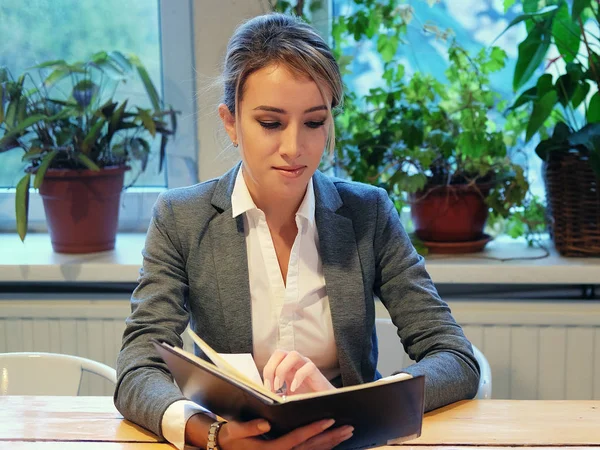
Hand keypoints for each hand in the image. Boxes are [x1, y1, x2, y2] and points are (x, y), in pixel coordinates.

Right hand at [218, 418, 353, 449]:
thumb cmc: (232, 439)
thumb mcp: (235, 432)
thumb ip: (249, 428)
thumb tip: (265, 423)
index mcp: (272, 449)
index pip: (298, 438)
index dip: (314, 429)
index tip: (329, 419)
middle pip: (312, 448)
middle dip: (331, 437)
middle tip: (348, 427)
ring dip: (331, 443)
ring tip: (347, 433)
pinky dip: (323, 449)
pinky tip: (333, 442)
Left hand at [263, 350, 334, 394]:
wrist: (324, 403)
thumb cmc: (304, 398)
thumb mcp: (285, 396)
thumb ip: (275, 394)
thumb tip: (262, 397)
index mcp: (286, 366)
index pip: (273, 358)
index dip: (267, 371)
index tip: (265, 388)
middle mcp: (296, 363)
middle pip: (280, 352)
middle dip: (271, 368)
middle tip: (271, 386)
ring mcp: (306, 365)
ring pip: (293, 354)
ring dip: (282, 370)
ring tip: (280, 386)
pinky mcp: (316, 372)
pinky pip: (308, 367)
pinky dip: (298, 377)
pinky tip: (294, 388)